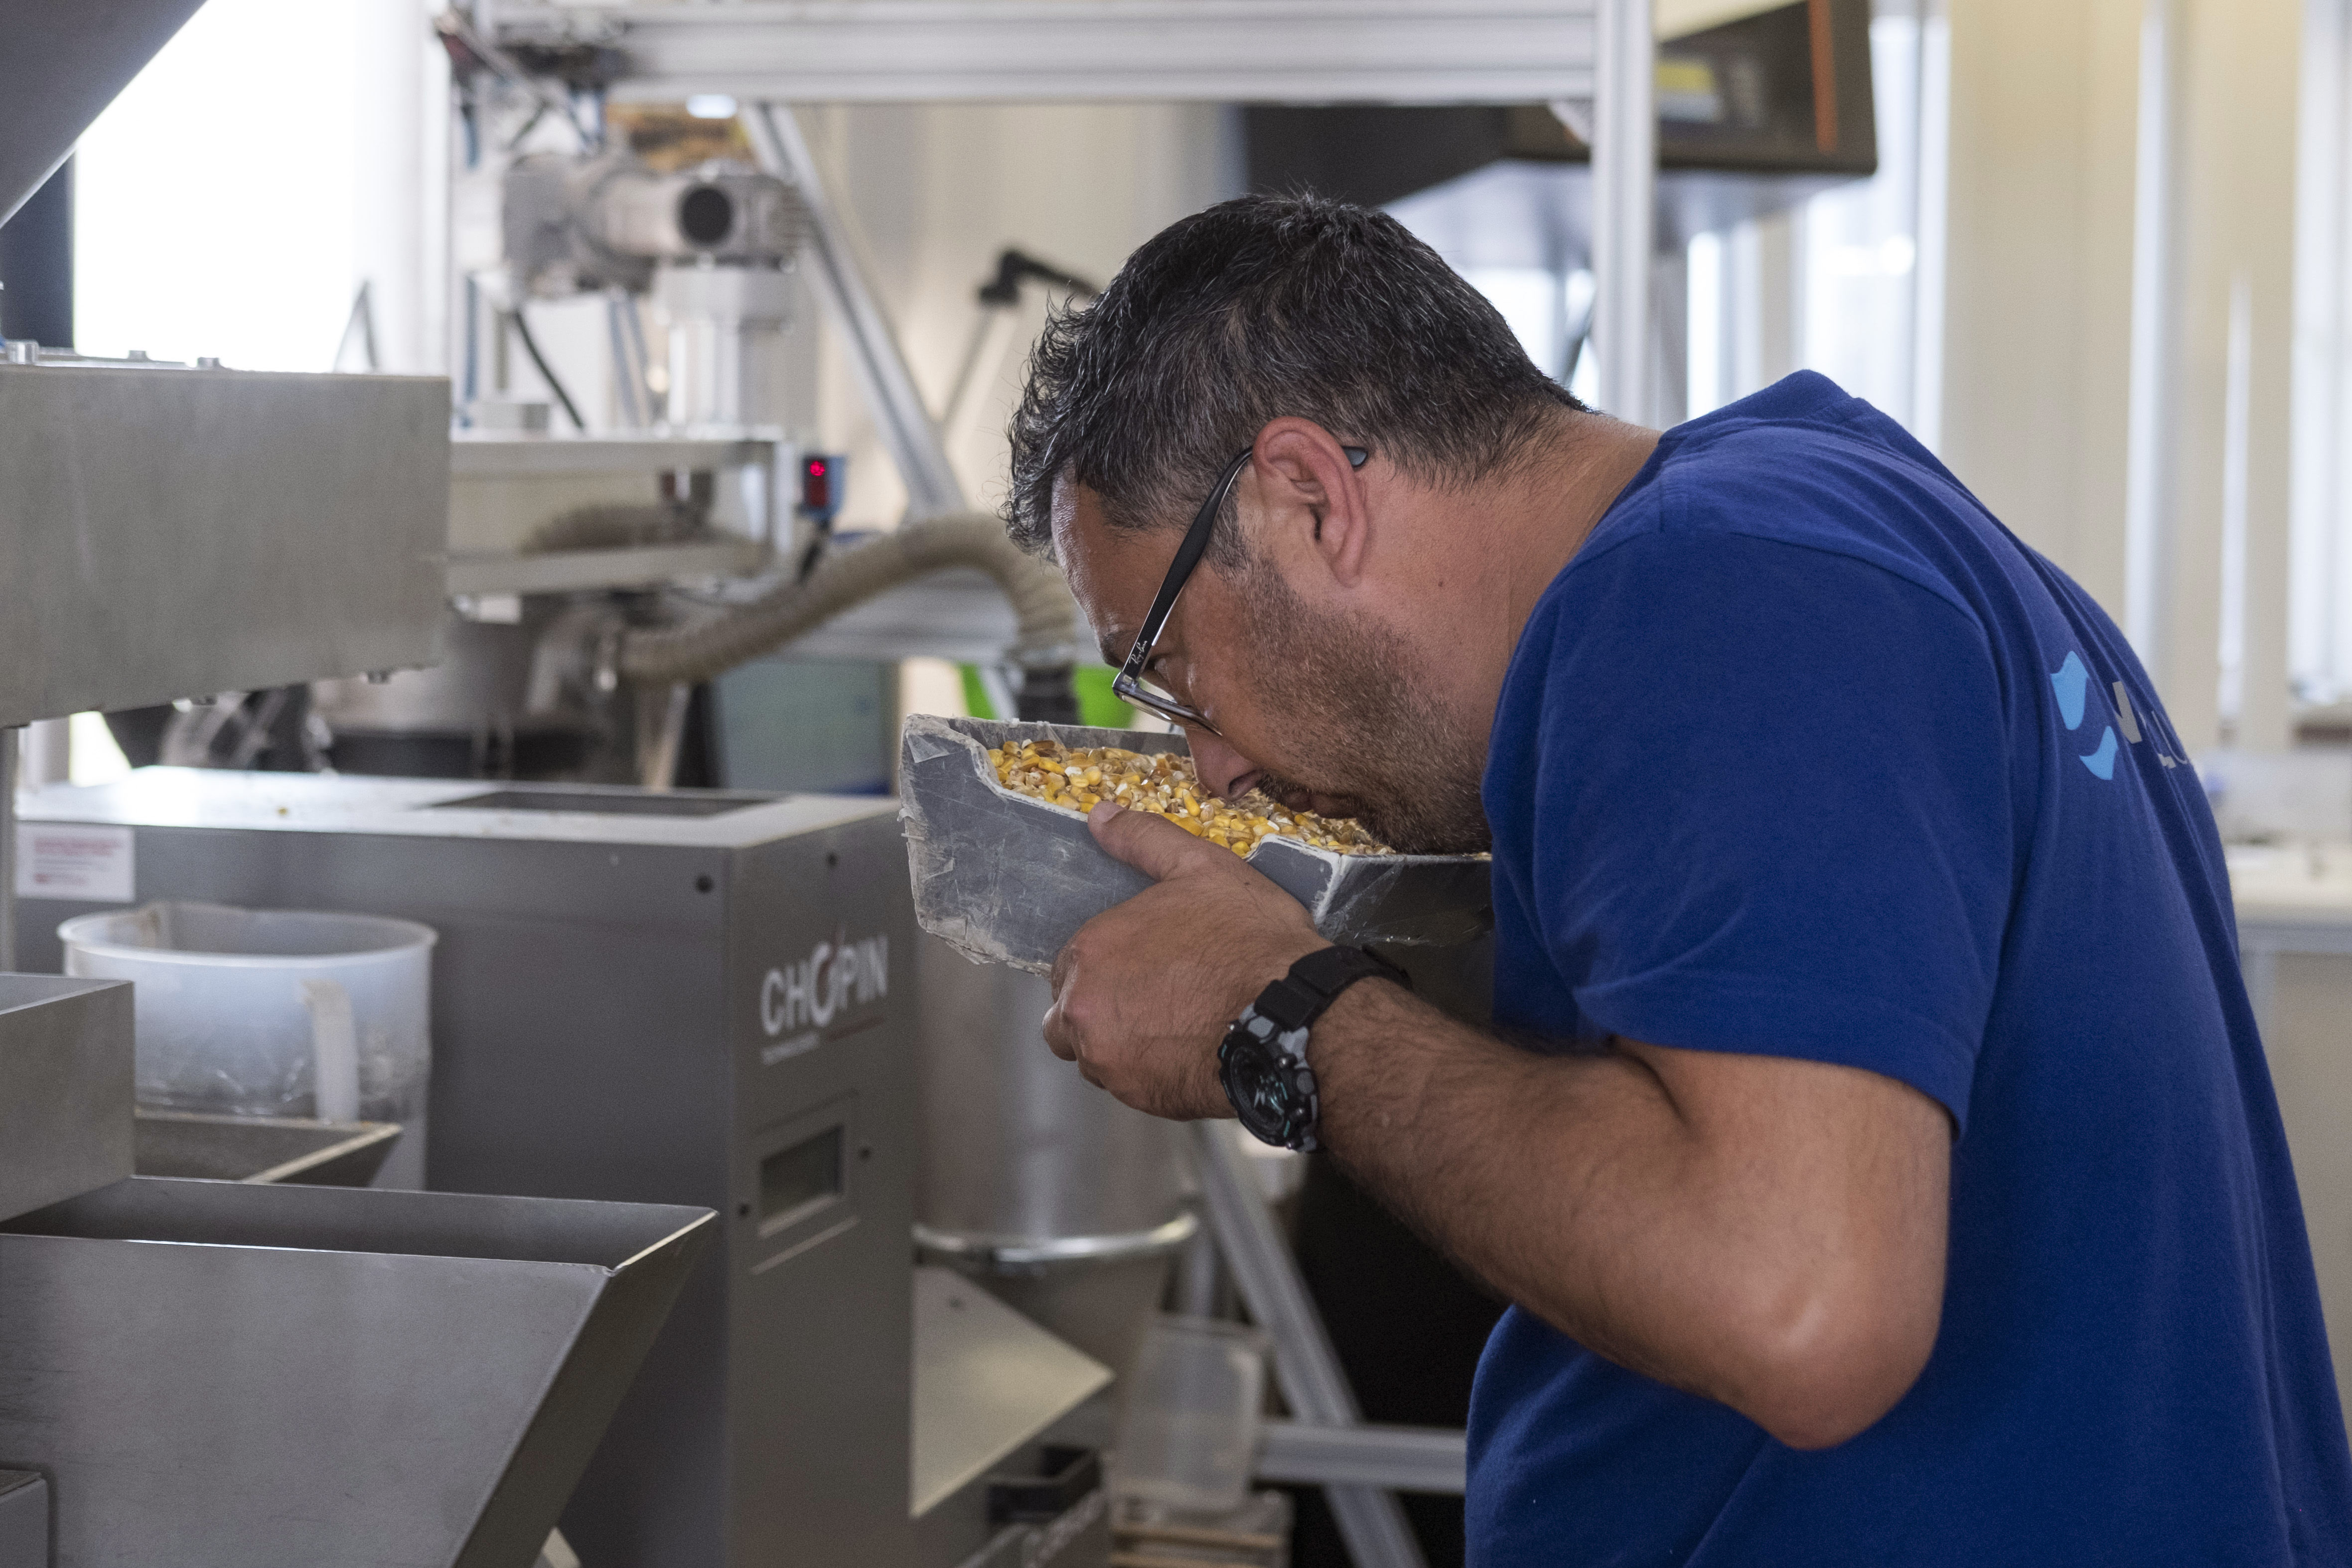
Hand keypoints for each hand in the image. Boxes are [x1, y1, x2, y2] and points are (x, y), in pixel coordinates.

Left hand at [1044, 803, 1326, 1118]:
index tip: (1144, 966)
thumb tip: (1101, 816)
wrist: (1294, 1018)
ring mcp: (1107, 1059)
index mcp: (1092, 951)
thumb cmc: (1251, 942)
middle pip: (1069, 1016)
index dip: (1107, 964)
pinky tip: (1192, 1049)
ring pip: (1095, 1055)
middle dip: (1102, 1008)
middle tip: (1159, 998)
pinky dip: (1151, 1072)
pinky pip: (1129, 1085)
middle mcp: (1083, 1008)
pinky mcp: (1137, 1097)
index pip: (1069, 965)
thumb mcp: (1202, 869)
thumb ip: (1143, 841)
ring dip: (1122, 1043)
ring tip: (1179, 1025)